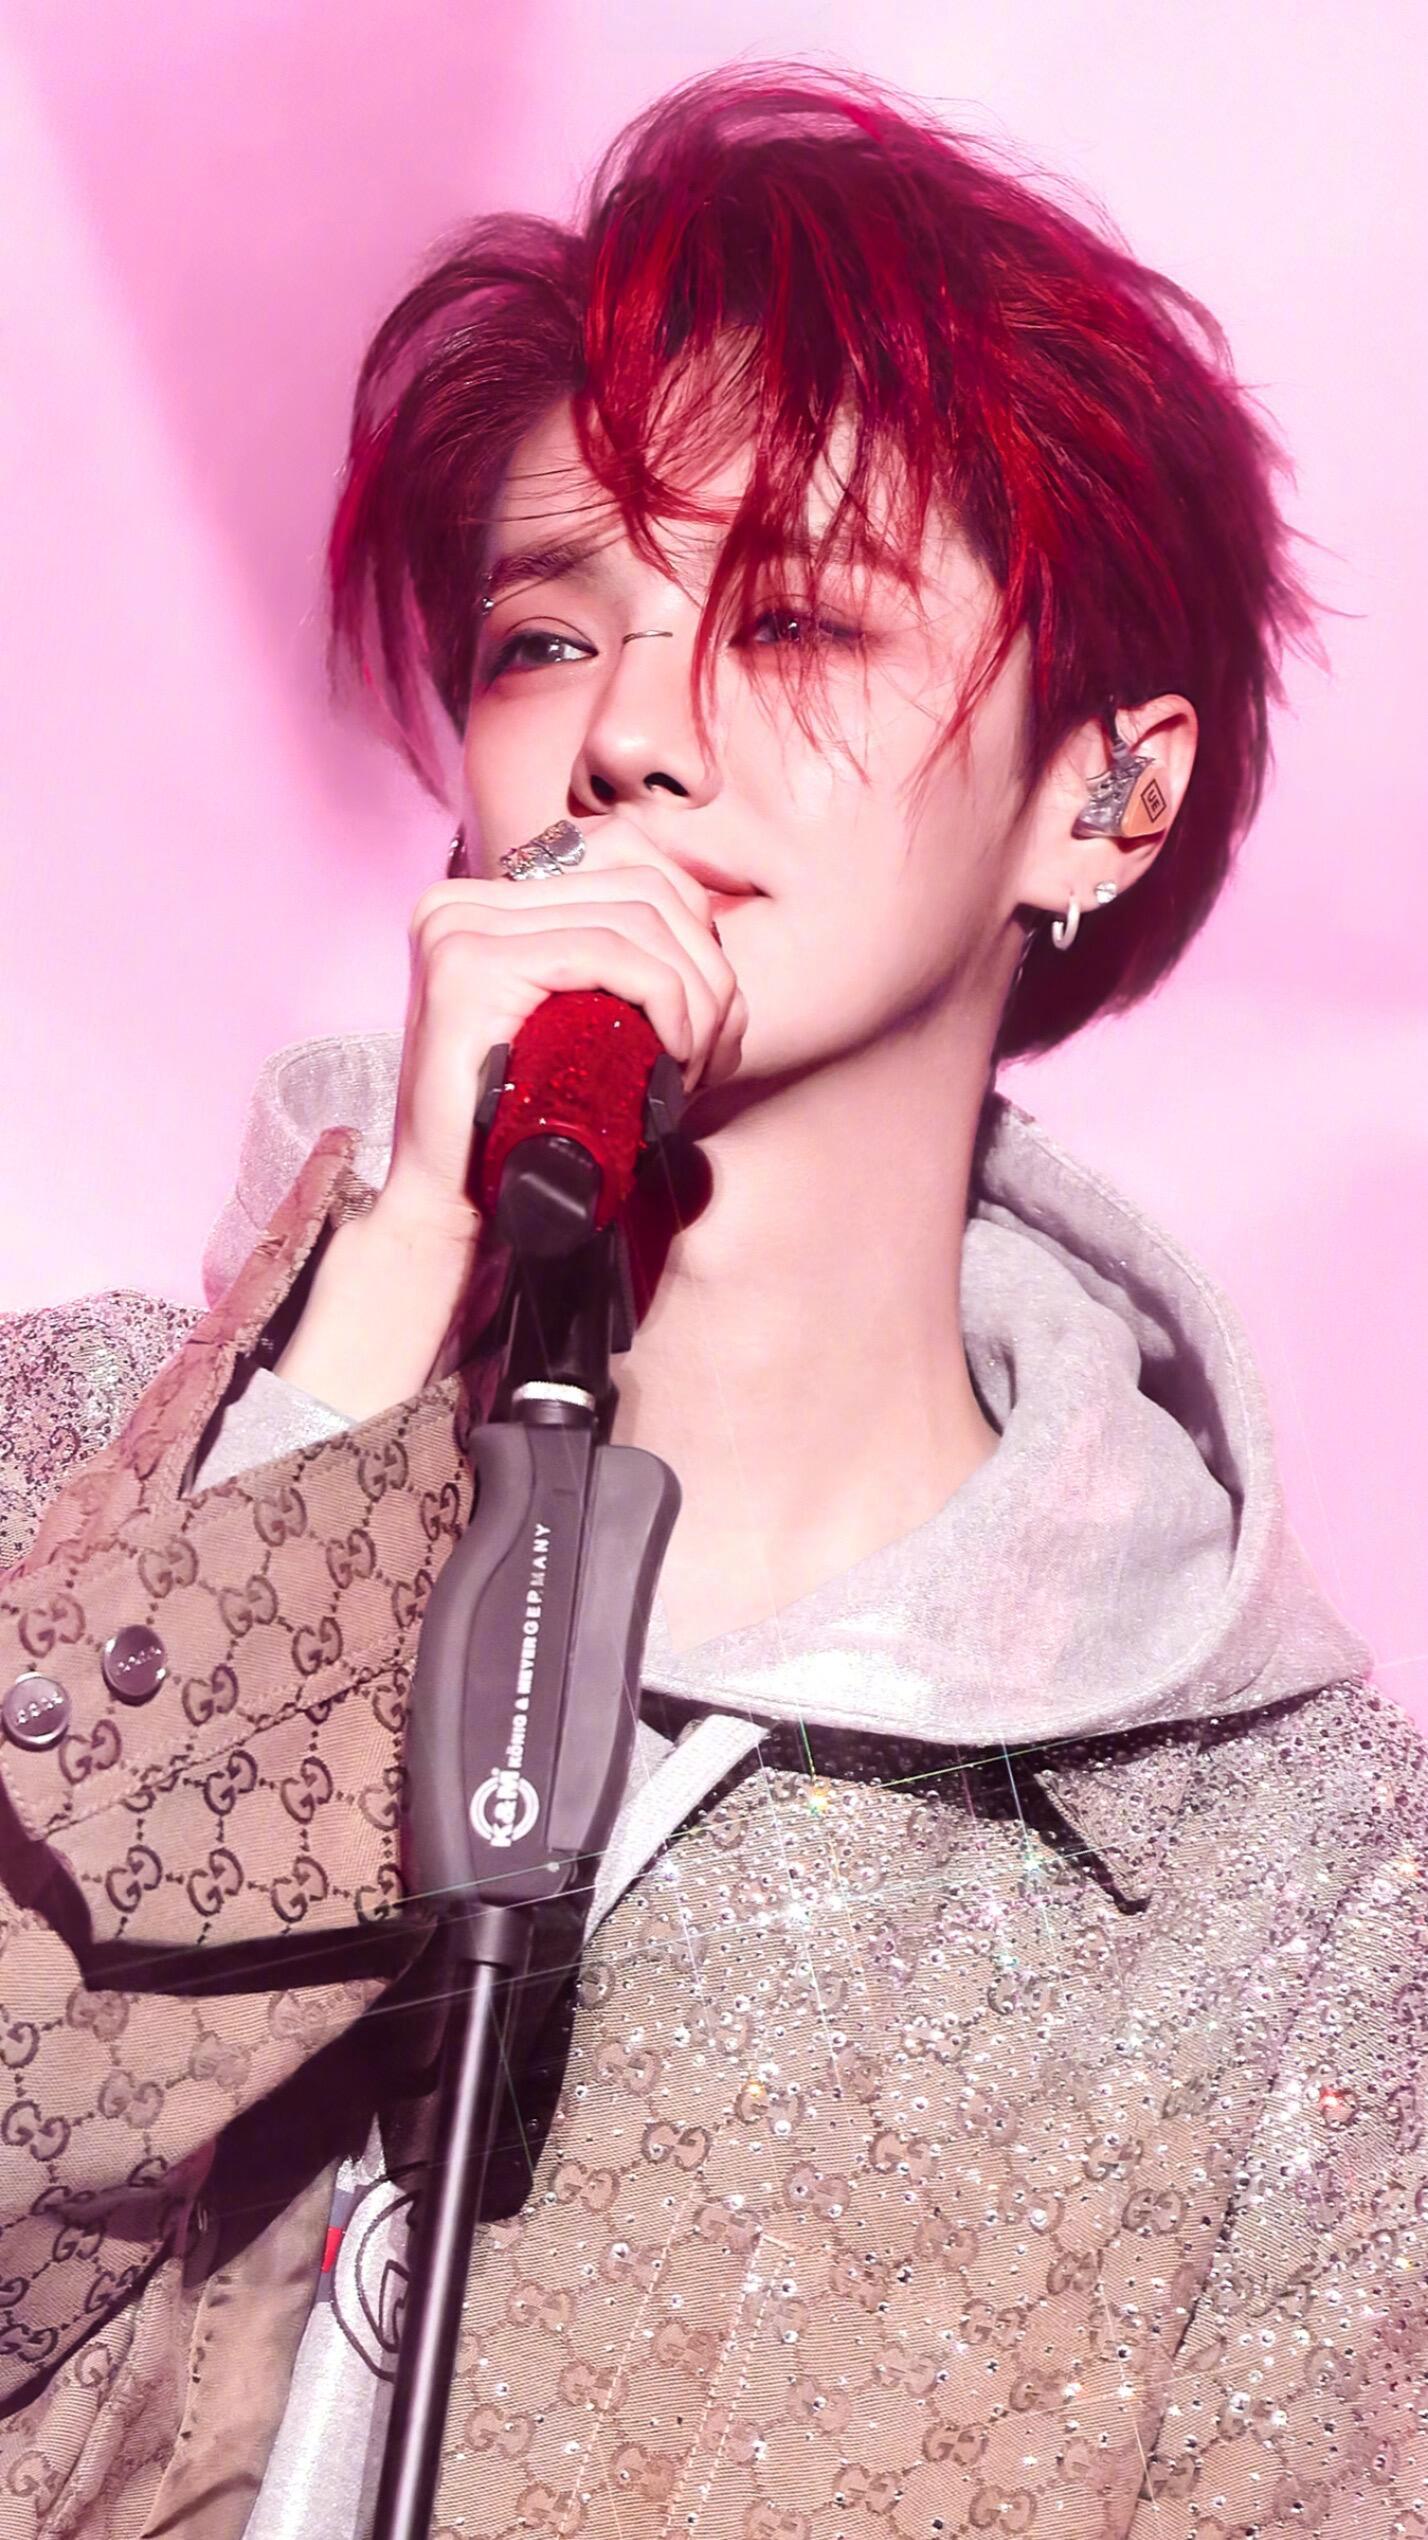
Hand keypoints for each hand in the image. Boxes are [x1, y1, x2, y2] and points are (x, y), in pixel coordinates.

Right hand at [270, 834, 747, 1418]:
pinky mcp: (468, 965)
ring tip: (693, 1068)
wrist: (446, 1207)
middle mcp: (462, 900)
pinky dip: (664, 999)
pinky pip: (604, 953)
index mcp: (486, 904)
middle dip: (707, 973)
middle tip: (714, 1057)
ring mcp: (457, 926)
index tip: (715, 1026)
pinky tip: (675, 1056)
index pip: (632, 875)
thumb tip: (713, 937)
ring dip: (694, 997)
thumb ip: (615, 973)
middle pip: (642, 891)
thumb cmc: (520, 1129)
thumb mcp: (574, 1031)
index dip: (698, 942)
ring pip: (634, 920)